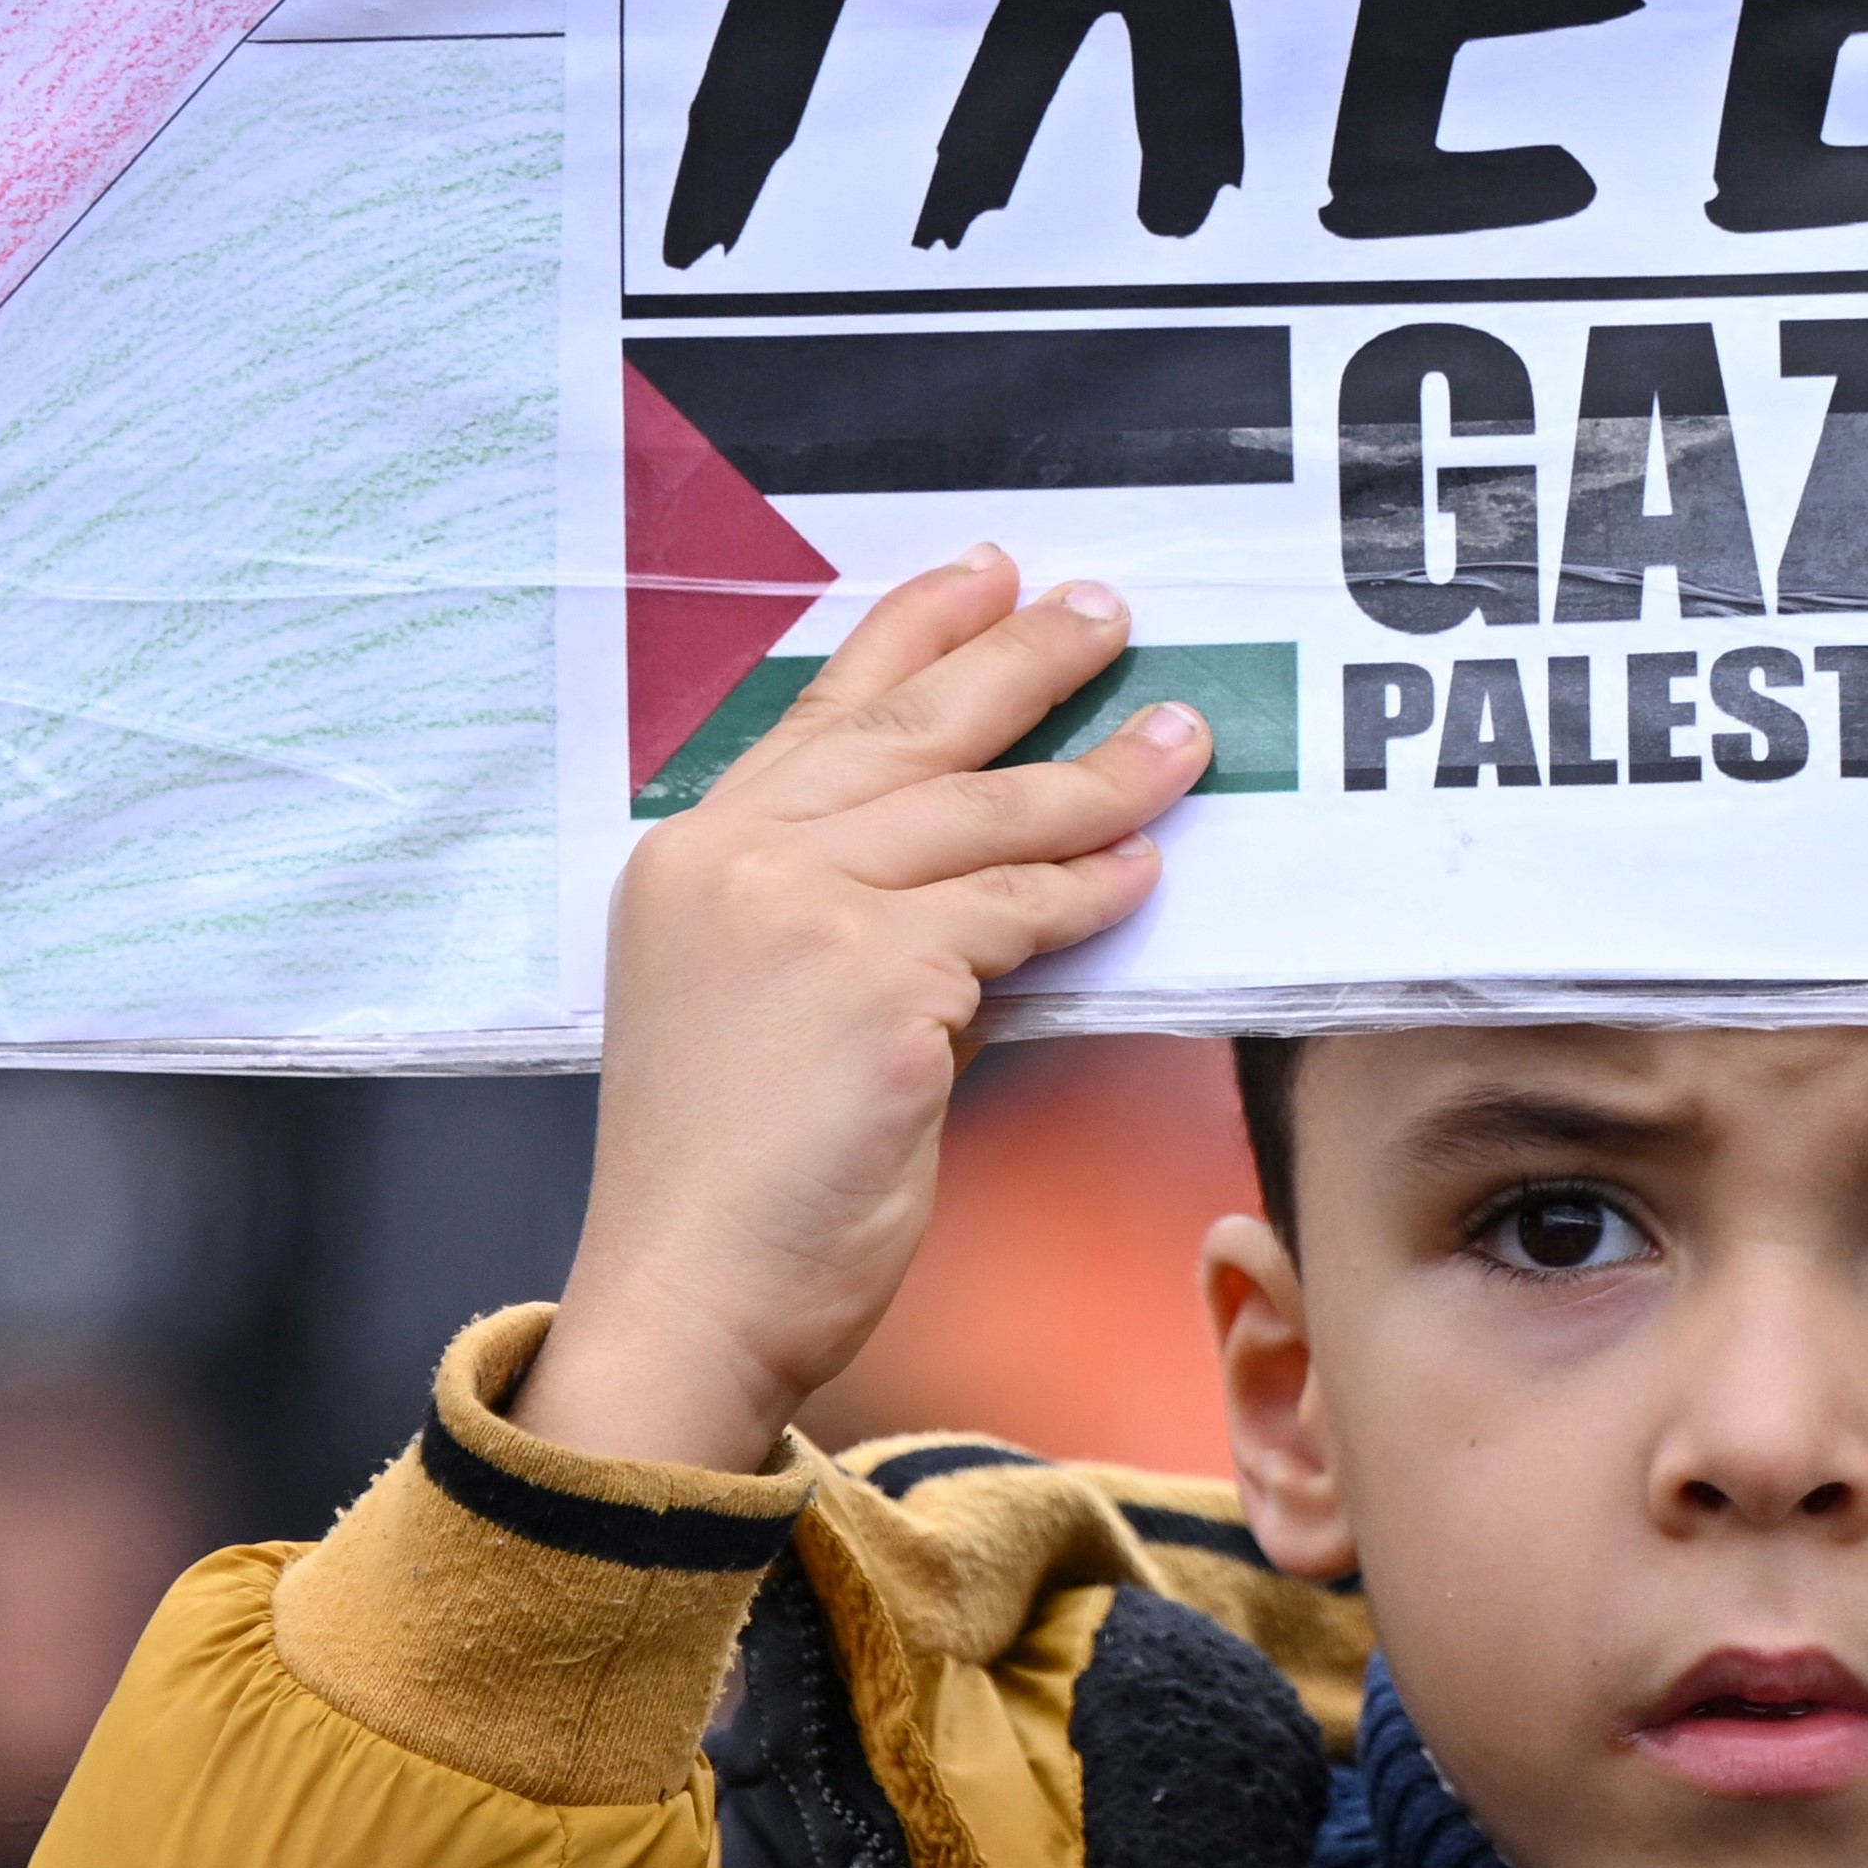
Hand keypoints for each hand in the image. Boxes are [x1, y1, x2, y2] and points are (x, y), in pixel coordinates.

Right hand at [519, 552, 1199, 1473]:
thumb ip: (859, 924)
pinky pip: (1016, 912)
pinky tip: (1142, 875)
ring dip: (1098, 777)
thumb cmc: (728, 1182)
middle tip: (1109, 612)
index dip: (913, 629)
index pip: (822, 708)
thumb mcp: (765, 1009)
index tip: (988, 571)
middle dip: (1024, 659)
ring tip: (1180, 740)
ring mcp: (800, 911)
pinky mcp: (876, 979)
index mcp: (691, 856)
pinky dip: (1089, 893)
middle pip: (911, 727)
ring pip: (983, 816)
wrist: (687, 1297)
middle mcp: (734, 861)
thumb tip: (999, 881)